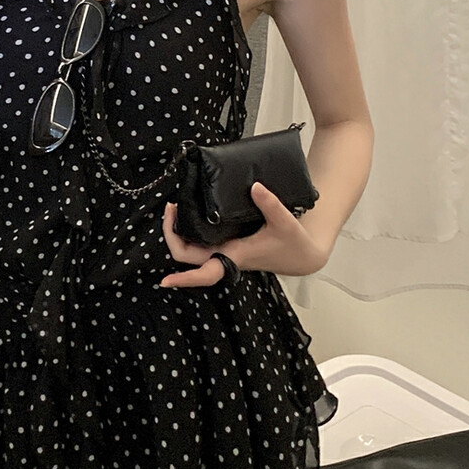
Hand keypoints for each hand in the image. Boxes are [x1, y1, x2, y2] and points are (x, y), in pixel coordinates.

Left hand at [158, 182, 330, 287]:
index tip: (165, 281)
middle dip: (172, 236)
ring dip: (178, 232)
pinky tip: (190, 211)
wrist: (303, 255)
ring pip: (192, 249)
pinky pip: (202, 241)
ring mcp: (225, 251)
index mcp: (235, 256)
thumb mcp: (285, 222)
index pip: (204, 274)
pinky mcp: (229, 244)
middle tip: (170, 209)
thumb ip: (271, 204)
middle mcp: (225, 256)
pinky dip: (190, 229)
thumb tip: (255, 187)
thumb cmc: (294, 244)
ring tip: (175, 207)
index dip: (183, 278)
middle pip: (187, 256)